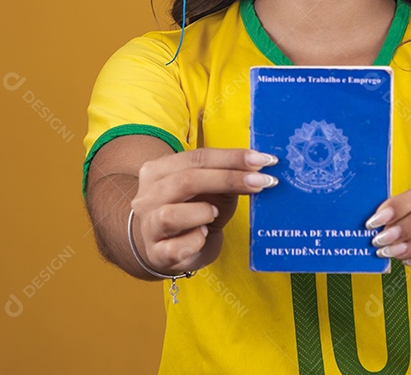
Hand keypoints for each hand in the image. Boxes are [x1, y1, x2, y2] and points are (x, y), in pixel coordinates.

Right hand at [130, 148, 277, 275]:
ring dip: (202, 212)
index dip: (231, 157)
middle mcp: (148, 196)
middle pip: (186, 180)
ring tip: (215, 214)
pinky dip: (195, 241)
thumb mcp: (211, 189)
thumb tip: (259, 165)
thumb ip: (227, 176)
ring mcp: (148, 226)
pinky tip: (203, 235)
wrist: (170, 250)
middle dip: (228, 179)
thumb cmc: (193, 212)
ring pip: (170, 215)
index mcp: (159, 171)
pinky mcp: (156, 254)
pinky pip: (175, 248)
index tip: (263, 160)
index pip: (197, 157)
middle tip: (261, 182)